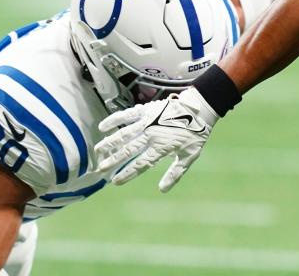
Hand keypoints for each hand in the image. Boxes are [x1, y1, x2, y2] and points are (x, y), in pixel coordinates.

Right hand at [95, 88, 218, 191]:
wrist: (200, 108)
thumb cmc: (196, 133)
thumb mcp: (189, 156)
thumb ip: (175, 173)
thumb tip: (162, 190)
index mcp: (162, 147)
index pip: (140, 164)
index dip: (127, 174)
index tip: (115, 182)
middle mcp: (152, 135)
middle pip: (128, 150)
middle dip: (113, 161)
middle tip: (101, 169)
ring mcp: (148, 121)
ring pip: (123, 134)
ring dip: (109, 143)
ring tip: (98, 151)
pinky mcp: (146, 110)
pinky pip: (126, 115)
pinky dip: (114, 120)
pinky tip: (102, 127)